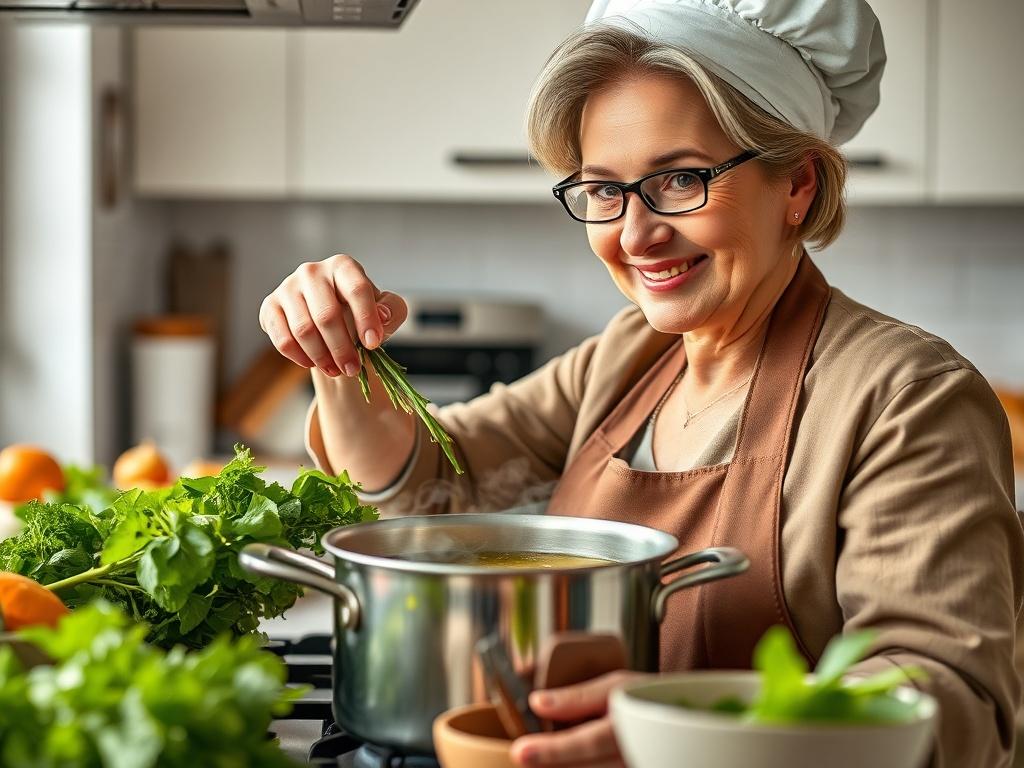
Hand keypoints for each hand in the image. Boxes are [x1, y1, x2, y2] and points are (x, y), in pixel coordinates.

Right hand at [259, 254, 407, 377]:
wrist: (329, 317)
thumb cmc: (359, 312)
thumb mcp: (385, 310)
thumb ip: (392, 311)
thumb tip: (382, 317)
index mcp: (343, 266)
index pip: (356, 289)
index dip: (366, 318)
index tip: (374, 344)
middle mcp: (312, 271)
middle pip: (327, 315)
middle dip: (342, 348)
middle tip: (353, 369)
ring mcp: (288, 288)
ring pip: (303, 330)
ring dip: (322, 357)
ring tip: (337, 371)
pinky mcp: (270, 307)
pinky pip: (283, 339)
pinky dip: (300, 357)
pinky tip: (314, 364)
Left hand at [509, 670, 649, 766]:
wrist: (673, 718)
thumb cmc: (644, 697)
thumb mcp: (615, 685)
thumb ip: (577, 697)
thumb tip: (537, 702)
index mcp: (627, 726)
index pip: (587, 742)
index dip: (553, 749)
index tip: (522, 751)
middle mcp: (630, 754)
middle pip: (584, 767)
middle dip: (550, 762)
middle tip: (520, 756)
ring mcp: (629, 765)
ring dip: (561, 765)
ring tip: (536, 758)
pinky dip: (576, 766)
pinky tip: (559, 760)